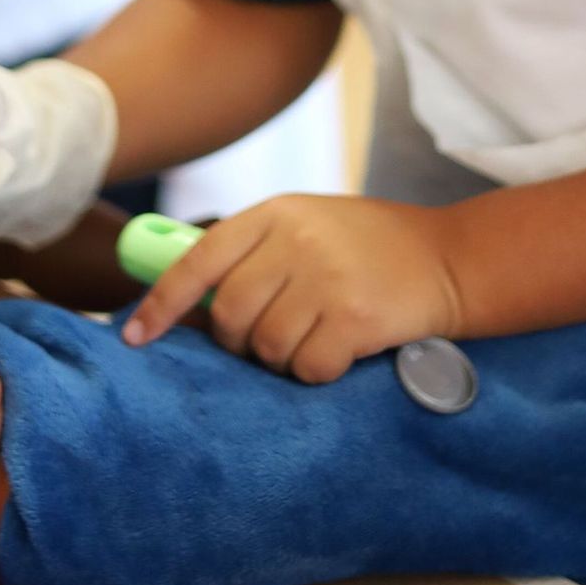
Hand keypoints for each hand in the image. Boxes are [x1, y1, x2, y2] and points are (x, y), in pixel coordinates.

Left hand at [124, 194, 463, 383]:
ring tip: (311, 340)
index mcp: (276, 213)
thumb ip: (254, 254)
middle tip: (266, 341)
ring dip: (281, 359)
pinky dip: (317, 371)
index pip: (199, 259)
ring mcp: (327, 278)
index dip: (161, 302)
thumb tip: (185, 305)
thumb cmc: (368, 249)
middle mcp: (297, 240)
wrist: (449, 258)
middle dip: (238, 341)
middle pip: (228, 313)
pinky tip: (340, 351)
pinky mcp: (356, 316)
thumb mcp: (308, 227)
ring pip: (266, 346)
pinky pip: (307, 367)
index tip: (135, 336)